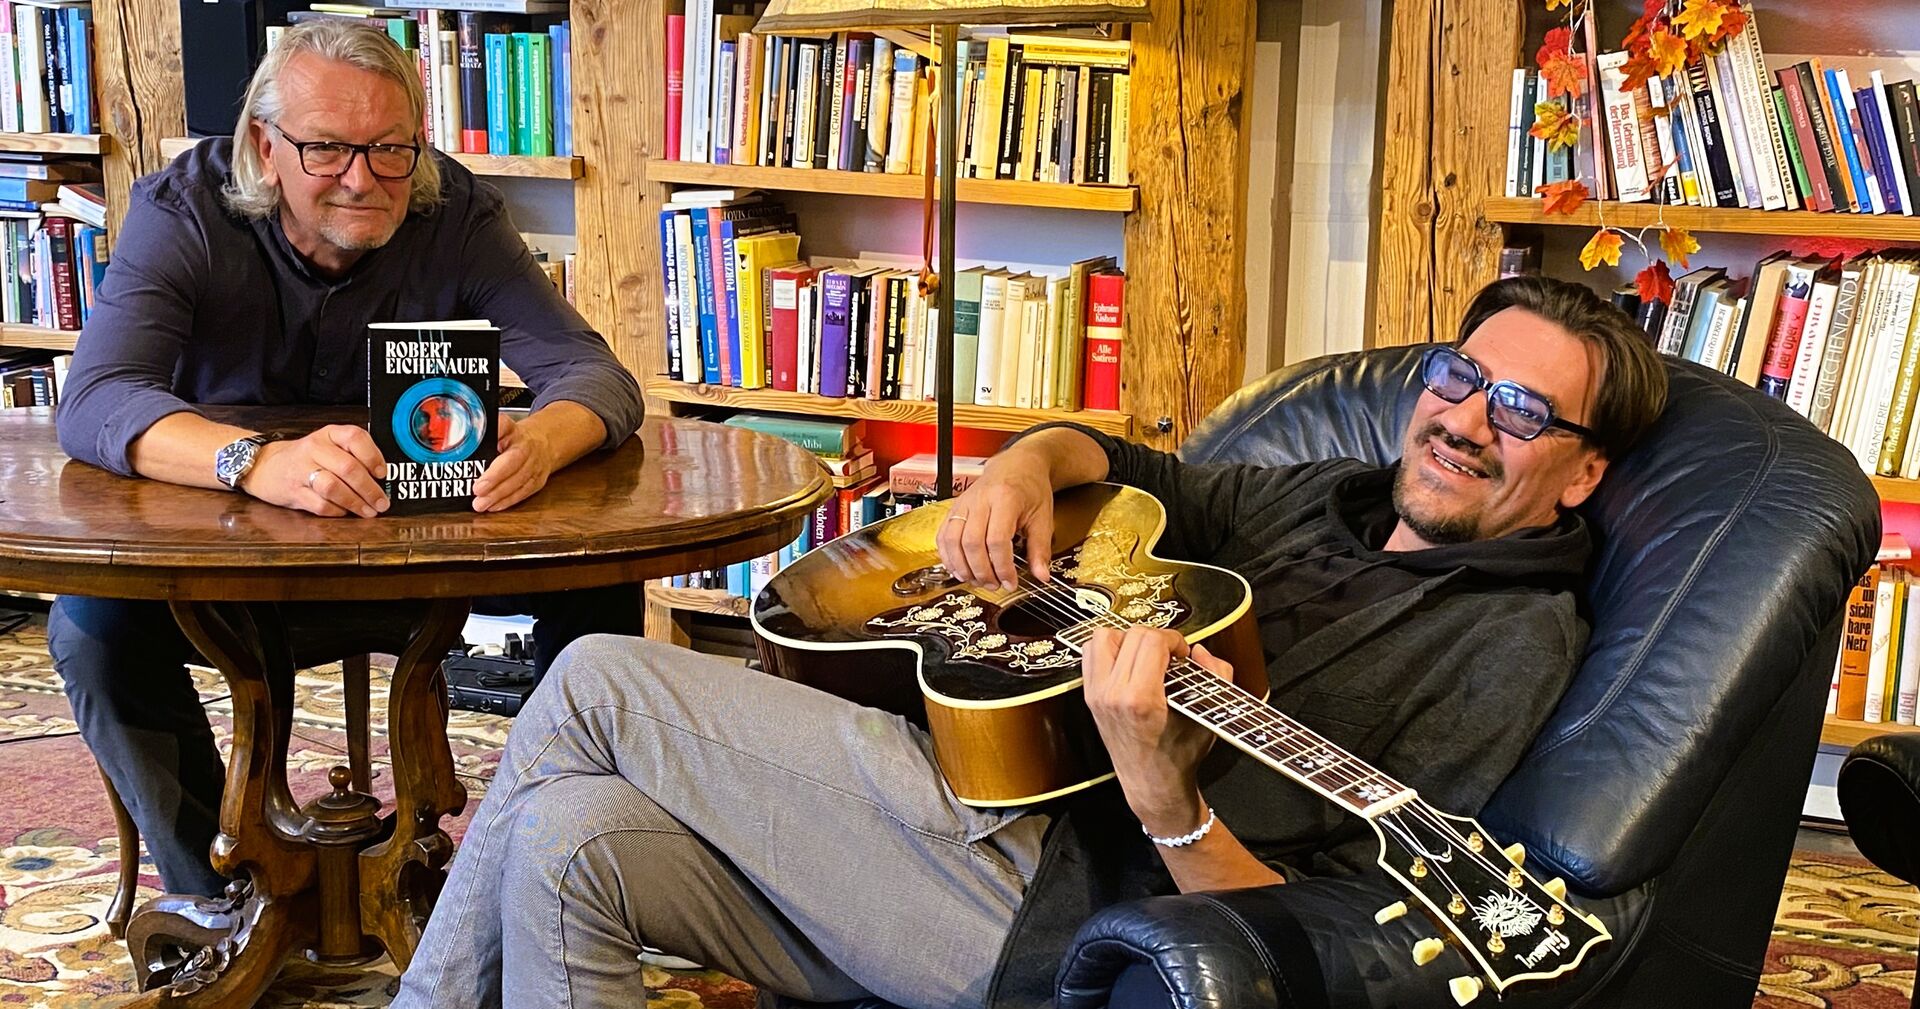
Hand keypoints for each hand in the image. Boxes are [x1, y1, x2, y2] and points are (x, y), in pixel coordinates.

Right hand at [242, 425, 388, 517]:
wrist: (263, 465)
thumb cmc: (305, 458)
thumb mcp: (327, 445)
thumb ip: (352, 455)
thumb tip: (381, 478)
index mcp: (328, 435)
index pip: (355, 437)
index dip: (373, 456)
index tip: (383, 473)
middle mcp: (314, 449)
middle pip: (347, 467)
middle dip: (370, 489)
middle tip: (382, 502)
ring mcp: (301, 470)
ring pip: (334, 487)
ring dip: (356, 502)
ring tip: (369, 511)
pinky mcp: (294, 492)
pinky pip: (320, 505)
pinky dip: (337, 511)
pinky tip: (345, 511)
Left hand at [472, 413, 555, 511]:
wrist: (543, 444)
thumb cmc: (514, 440)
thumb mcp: (499, 432)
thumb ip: (480, 437)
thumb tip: (453, 443)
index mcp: (512, 430)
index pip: (503, 426)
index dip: (495, 432)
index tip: (478, 438)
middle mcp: (526, 446)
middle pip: (513, 460)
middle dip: (495, 476)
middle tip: (477, 489)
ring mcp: (535, 464)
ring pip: (518, 480)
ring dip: (498, 494)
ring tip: (480, 503)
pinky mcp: (538, 480)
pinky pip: (523, 492)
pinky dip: (507, 501)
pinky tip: (494, 505)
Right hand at [935, 458, 1055, 589]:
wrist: (1017, 465)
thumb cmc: (1030, 489)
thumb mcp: (1043, 518)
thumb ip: (1040, 549)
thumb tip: (1042, 576)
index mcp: (1006, 498)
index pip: (997, 540)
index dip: (1002, 567)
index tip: (1010, 582)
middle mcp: (980, 499)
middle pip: (971, 543)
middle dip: (982, 571)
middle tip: (995, 585)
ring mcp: (963, 503)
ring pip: (952, 541)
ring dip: (962, 567)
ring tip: (978, 580)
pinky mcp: (954, 509)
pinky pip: (943, 536)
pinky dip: (948, 557)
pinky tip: (960, 569)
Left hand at [1082, 625, 1234, 837]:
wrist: (1151, 783)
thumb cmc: (1179, 755)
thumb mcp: (1208, 714)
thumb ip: (1216, 675)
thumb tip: (1200, 651)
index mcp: (1140, 699)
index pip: (1151, 641)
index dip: (1173, 639)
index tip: (1183, 654)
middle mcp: (1112, 693)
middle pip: (1130, 634)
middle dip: (1156, 637)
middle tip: (1169, 655)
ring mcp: (1096, 694)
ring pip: (1103, 637)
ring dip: (1127, 638)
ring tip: (1145, 655)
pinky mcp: (1089, 696)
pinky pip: (1091, 654)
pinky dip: (1110, 650)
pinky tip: (1129, 663)